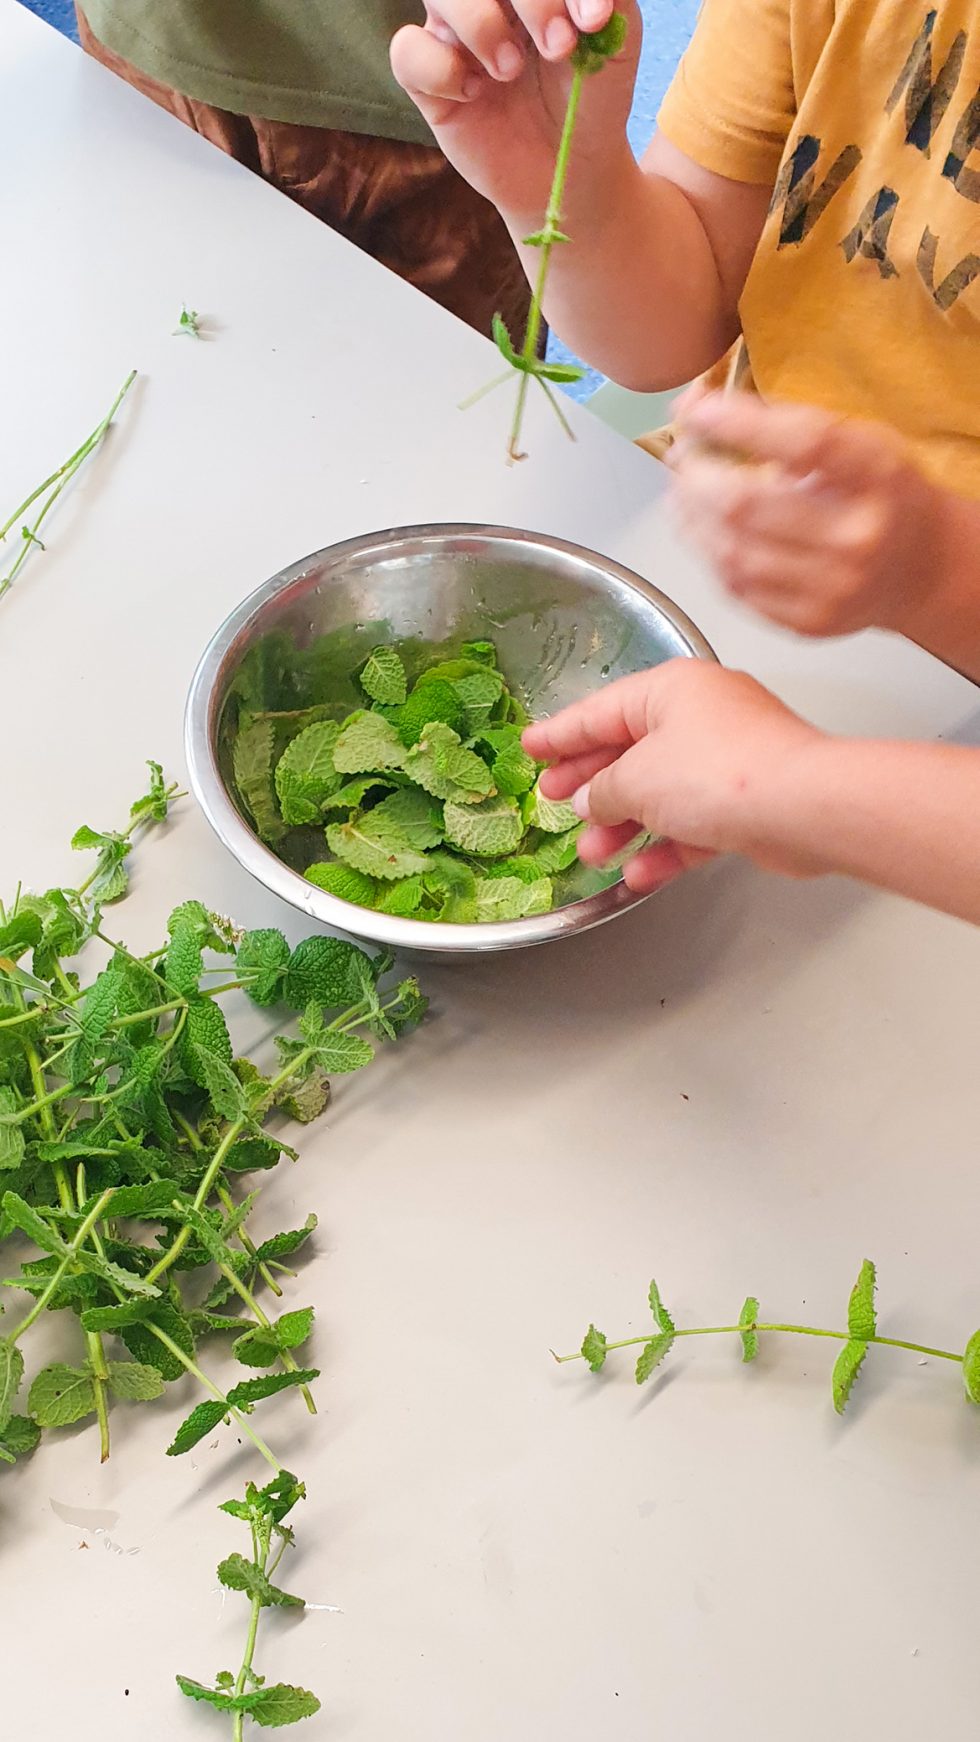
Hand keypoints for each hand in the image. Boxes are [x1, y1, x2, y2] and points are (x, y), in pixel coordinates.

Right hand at [390, 2, 639, 226]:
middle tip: (559, 48)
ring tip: (511, 70)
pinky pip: (408, 50)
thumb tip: (591, 1)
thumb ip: (611, 2)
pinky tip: (473, 94)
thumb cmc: (589, 99)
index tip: (593, 20)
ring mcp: (454, 34)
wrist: (571, 170)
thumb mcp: (615, 46)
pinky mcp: (428, 80)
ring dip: (480, 26)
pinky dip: (440, 68)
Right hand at [523, 660, 824, 892]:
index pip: (599, 710)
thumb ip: (604, 789)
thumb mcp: (637, 779)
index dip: (560, 734)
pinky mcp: (749, 801)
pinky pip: (693, 823)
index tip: (532, 746)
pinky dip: (665, 847)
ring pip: (661, 792)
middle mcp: (702, 715)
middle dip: (591, 784)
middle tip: (555, 799)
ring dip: (624, 825)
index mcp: (671, 689)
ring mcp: (729, 758)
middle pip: (630, 750)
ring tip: (592, 852)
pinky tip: (640, 873)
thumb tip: (593, 799)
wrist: (803, 807)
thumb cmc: (724, 773)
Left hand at [669, 393, 949, 638]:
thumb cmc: (878, 491)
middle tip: (681, 455)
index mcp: (878, 475)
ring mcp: (832, 588)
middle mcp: (857, 537)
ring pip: (731, 552)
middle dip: (695, 476)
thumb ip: (789, 423)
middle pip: (747, 506)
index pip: (804, 443)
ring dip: (691, 517)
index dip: (738, 423)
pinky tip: (700, 528)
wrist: (918, 567)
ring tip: (681, 491)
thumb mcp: (859, 440)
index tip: (695, 409)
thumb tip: (695, 405)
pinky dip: (707, 552)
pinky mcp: (807, 622)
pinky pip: (735, 586)